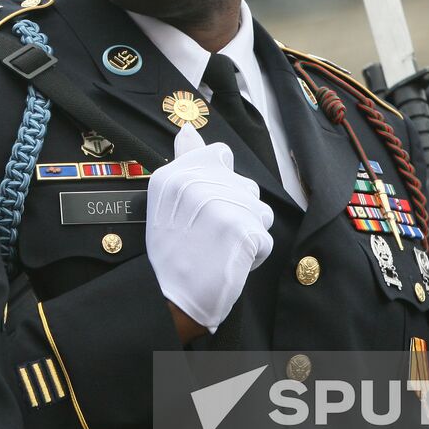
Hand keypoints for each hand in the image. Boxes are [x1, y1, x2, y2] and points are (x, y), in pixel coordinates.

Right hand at [146, 124, 274, 334]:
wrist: (172, 297)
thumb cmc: (171, 253)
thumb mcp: (164, 201)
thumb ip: (183, 162)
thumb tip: (188, 130)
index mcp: (175, 173)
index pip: (219, 154)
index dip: (220, 181)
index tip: (205, 206)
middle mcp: (198, 182)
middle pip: (245, 187)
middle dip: (235, 211)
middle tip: (208, 234)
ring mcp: (223, 204)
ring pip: (259, 211)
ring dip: (247, 232)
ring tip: (220, 248)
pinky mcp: (244, 229)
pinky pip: (264, 238)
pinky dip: (252, 255)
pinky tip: (229, 261)